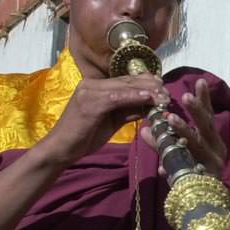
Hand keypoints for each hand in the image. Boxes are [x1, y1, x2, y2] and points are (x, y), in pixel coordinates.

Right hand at [38, 74, 169, 165]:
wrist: (62, 149)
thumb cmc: (84, 137)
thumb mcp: (111, 121)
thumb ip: (127, 111)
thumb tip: (147, 106)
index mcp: (95, 86)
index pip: (125, 81)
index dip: (145, 83)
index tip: (162, 86)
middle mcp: (92, 84)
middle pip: (127, 81)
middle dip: (150, 86)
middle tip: (167, 91)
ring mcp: (90, 91)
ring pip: (124, 87)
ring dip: (146, 91)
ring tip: (163, 95)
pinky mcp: (91, 102)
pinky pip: (118, 97)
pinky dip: (134, 97)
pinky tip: (148, 99)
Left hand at [141, 79, 227, 177]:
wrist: (206, 201)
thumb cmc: (195, 172)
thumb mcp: (179, 153)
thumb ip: (163, 140)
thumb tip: (145, 127)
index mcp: (212, 139)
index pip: (208, 116)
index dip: (205, 99)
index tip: (200, 81)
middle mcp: (216, 148)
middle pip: (206, 126)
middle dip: (196, 110)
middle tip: (185, 95)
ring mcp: (212, 163)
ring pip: (197, 144)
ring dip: (183, 131)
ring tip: (170, 118)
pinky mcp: (205, 178)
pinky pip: (187, 169)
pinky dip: (173, 168)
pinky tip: (163, 169)